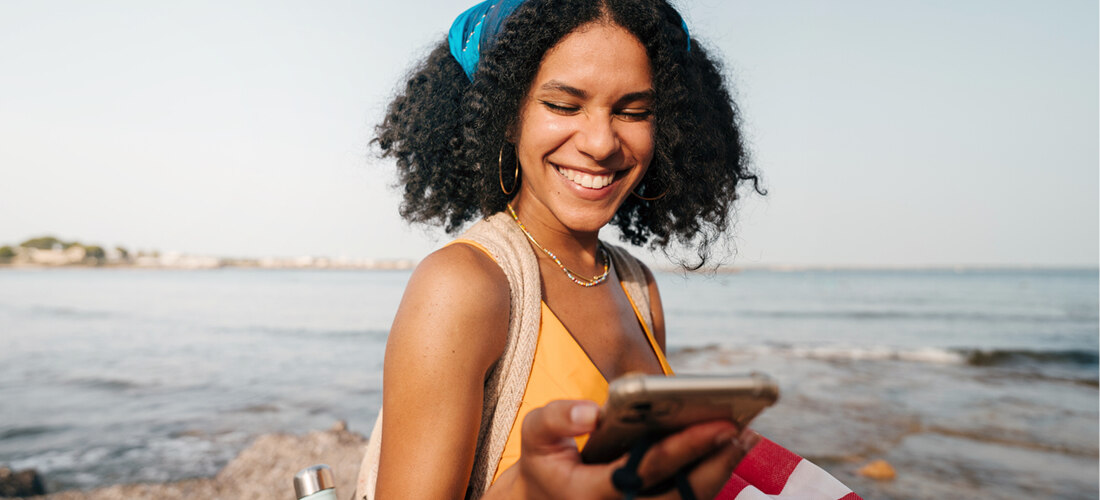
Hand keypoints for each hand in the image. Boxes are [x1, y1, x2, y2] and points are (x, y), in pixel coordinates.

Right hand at [486, 400, 750, 499]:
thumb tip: (593, 412)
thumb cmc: (545, 462)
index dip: (685, 449)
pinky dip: (710, 477)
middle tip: (743, 431)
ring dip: (720, 471)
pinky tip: (728, 449)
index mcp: (589, 495)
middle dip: (716, 463)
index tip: (719, 424)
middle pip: (680, 494)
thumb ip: (557, 419)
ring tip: (745, 436)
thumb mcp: (535, 436)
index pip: (645, 471)